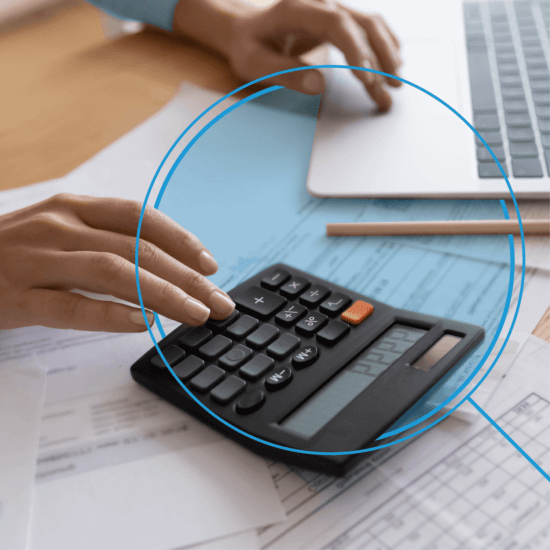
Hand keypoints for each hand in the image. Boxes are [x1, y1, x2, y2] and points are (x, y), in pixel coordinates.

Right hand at [0, 194, 234, 331]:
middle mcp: (59, 226)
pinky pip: (69, 306)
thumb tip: (165, 266)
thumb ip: (106, 240)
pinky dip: (109, 315)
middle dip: (186, 278)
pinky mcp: (15, 295)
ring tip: (195, 315)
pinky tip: (142, 325)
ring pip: (111, 273)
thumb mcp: (61, 230)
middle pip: (136, 249)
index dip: (181, 239)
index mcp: (73, 207)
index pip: (139, 217)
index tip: (211, 265)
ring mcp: (35, 259)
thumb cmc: (14, 250)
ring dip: (162, 295)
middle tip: (218, 302)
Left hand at [173, 0, 401, 110]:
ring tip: (396, 85)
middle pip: (361, 23)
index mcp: (297, 9)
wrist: (245, 30)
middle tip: (391, 89)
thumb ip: (285, 73)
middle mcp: (320, 3)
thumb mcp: (255, 64)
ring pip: (369, 25)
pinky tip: (393, 64)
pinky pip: (366, 29)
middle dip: (380, 57)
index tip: (366, 79)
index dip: (356, 50)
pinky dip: (382, 46)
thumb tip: (320, 85)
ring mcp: (331, 9)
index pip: (337, 24)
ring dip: (386, 54)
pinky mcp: (336, 21)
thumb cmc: (248, 47)